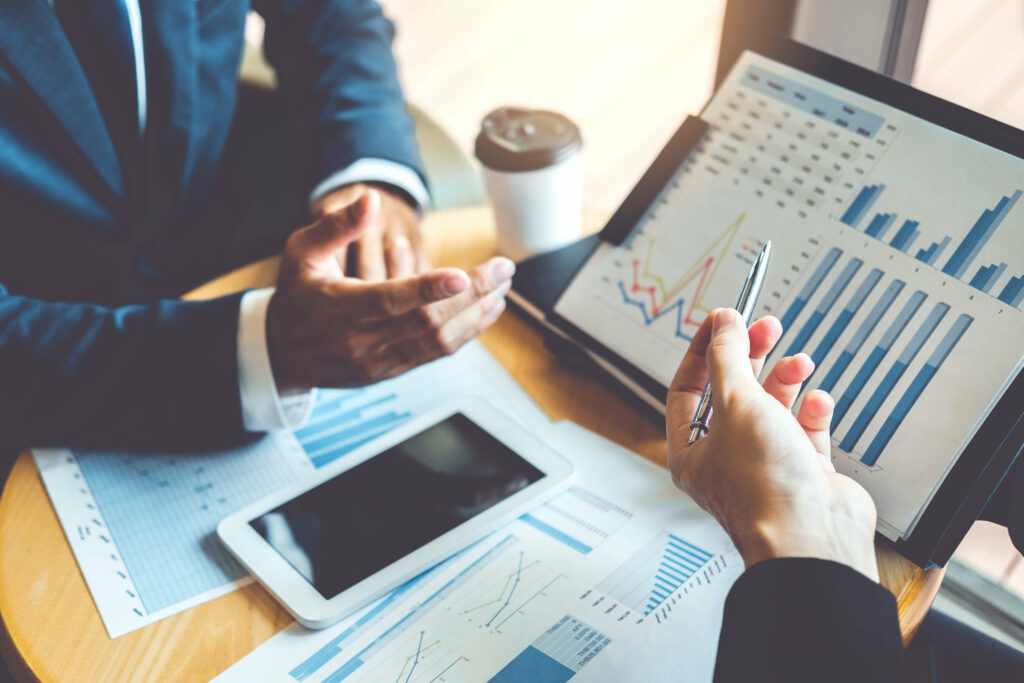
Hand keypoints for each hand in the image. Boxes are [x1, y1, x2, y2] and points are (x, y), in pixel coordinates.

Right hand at [267, 189, 512, 392]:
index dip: (428, 289)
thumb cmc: (297, 295)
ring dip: (477, 315)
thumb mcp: (300, 252)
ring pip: (438, 342)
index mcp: (339, 308)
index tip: (461, 275)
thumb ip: (336, 226)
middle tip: (504, 269)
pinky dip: (466, 333)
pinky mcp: (392, 372)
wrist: (282, 354)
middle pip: (426, 321)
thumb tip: (370, 199)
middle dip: (472, 295)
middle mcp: (362, 340)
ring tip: (503, 287)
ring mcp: (380, 361)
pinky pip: (436, 354)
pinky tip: (486, 311)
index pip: (389, 300)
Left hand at [666, 308, 878, 580]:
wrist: (813, 537)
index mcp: (692, 451)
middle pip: (732, 393)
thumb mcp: (735, 402)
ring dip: (784, 380)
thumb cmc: (764, 485)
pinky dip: (811, 410)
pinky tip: (816, 401)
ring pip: (771, 408)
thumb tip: (723, 324)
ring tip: (798, 362)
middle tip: (767, 328)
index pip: (688, 389)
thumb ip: (727, 357)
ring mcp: (765, 466)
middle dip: (749, 357)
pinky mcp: (803, 472)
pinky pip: (804, 430)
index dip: (704, 350)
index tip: (723, 319)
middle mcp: (725, 460)